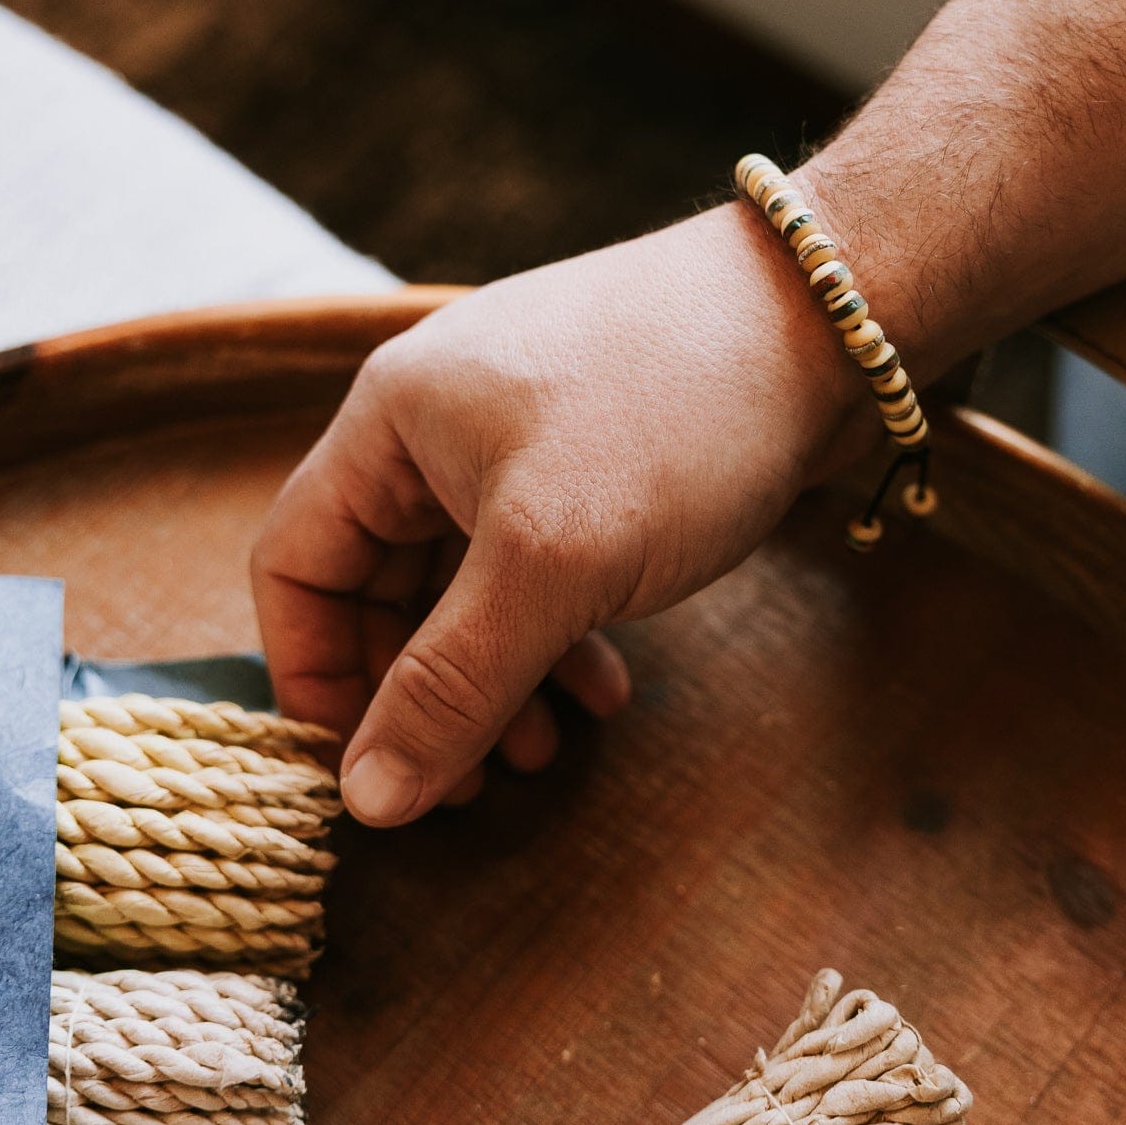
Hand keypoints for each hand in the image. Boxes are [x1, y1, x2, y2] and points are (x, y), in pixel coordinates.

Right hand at [252, 204, 864, 825]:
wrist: (830, 323)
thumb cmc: (676, 417)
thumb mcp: (551, 562)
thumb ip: (451, 683)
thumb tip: (365, 801)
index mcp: (390, 422)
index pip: (294, 563)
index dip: (315, 675)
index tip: (366, 772)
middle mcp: (439, 430)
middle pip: (379, 588)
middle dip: (419, 694)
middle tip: (470, 788)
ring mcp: (519, 444)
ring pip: (467, 590)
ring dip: (495, 681)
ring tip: (541, 755)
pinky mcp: (594, 467)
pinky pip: (539, 573)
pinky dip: (558, 639)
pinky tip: (605, 691)